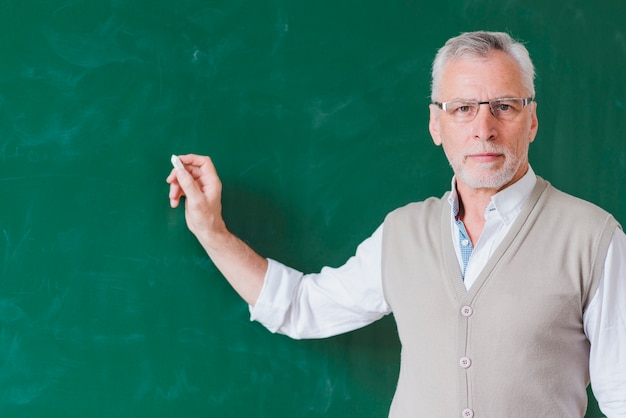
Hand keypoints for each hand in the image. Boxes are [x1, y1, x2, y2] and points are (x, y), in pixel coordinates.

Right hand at [165, 153, 267, 304]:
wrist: (206, 232)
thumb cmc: (206, 218)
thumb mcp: (196, 200)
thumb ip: (188, 184)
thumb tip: (180, 170)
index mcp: (211, 181)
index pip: (203, 162)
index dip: (191, 159)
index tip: (178, 161)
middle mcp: (205, 183)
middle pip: (189, 170)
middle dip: (178, 175)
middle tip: (170, 181)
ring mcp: (198, 189)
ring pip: (183, 179)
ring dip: (175, 187)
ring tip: (172, 197)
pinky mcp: (192, 195)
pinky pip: (181, 188)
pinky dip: (175, 194)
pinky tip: (174, 203)